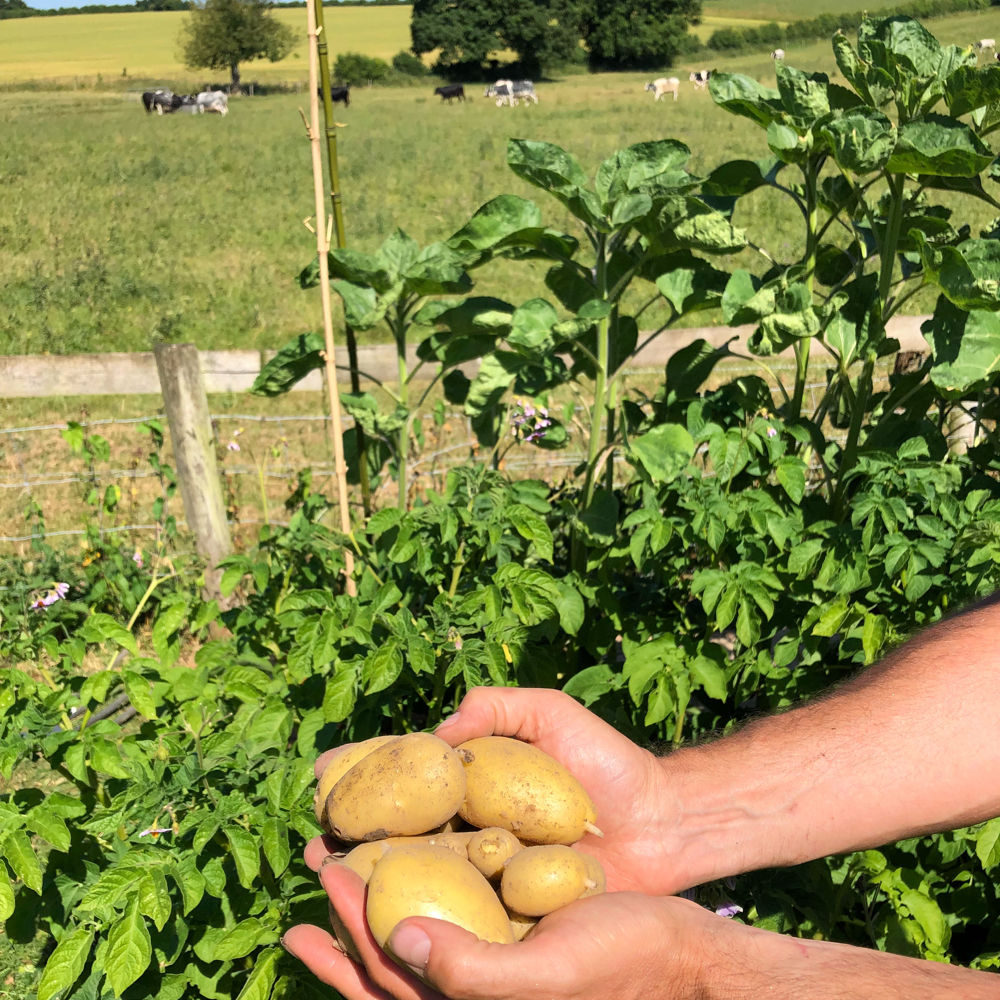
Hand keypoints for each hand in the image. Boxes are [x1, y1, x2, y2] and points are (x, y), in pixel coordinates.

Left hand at [282, 859, 736, 999]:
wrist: (685, 958)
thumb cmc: (626, 965)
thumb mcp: (551, 974)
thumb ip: (473, 973)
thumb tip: (395, 939)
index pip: (389, 976)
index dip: (350, 924)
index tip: (329, 867)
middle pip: (386, 969)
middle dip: (343, 924)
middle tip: (313, 870)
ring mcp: (491, 976)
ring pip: (411, 948)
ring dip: (370, 913)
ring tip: (334, 881)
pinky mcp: (510, 950)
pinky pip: (449, 928)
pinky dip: (419, 903)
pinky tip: (412, 873)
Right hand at [304, 687, 683, 893]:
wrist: (659, 819)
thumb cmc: (604, 762)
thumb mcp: (548, 713)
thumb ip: (494, 708)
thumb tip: (432, 737)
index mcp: (471, 785)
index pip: (405, 780)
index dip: (362, 777)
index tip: (322, 775)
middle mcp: (469, 831)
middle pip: (397, 835)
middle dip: (349, 836)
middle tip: (313, 841)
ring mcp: (486, 875)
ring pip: (417, 881)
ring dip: (368, 882)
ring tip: (327, 875)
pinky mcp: (508, 914)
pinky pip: (458, 917)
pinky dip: (417, 919)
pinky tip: (379, 919)